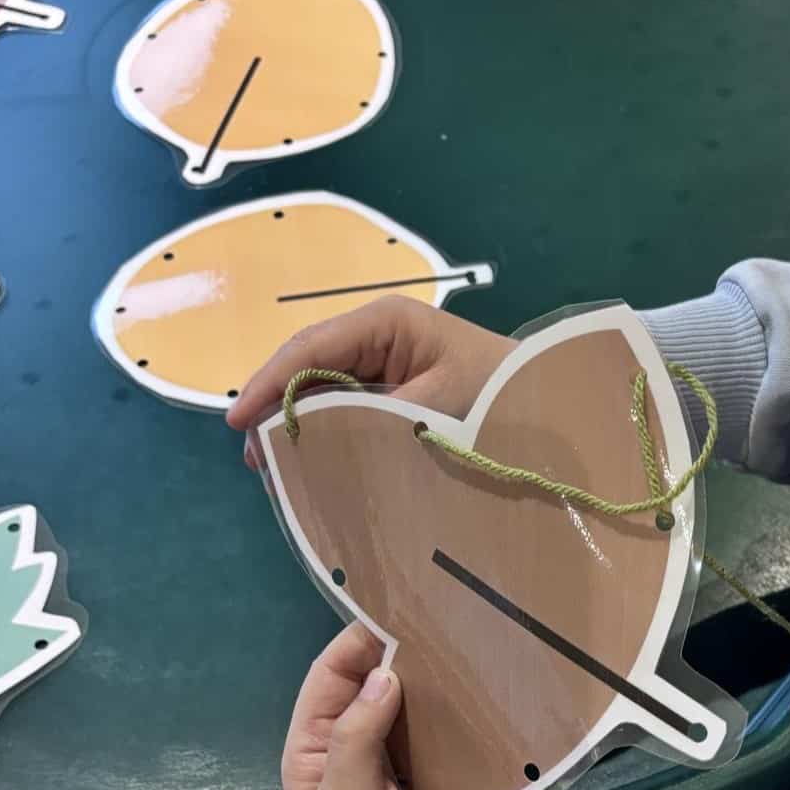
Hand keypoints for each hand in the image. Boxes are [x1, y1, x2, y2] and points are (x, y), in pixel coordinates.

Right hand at [227, 295, 513, 468]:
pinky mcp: (394, 390)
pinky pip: (346, 406)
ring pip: (322, 389)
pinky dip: (324, 432)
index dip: (270, 384)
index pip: (311, 348)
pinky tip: (309, 459)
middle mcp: (377, 336)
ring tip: (272, 466)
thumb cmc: (501, 393)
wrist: (550, 402)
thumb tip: (312, 441)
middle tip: (253, 457)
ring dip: (296, 423)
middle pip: (308, 367)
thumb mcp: (436, 406)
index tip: (239, 424)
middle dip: (276, 407)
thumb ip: (370, 420)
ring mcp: (384, 361)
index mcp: (387, 323)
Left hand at [282, 623, 468, 789]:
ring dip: (436, 678)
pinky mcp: (435, 771)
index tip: (395, 610)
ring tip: (470, 643)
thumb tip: (383, 673)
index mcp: (316, 744)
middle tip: (443, 617)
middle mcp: (355, 742)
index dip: (357, 641)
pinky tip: (485, 687)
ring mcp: (397, 756)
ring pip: (414, 700)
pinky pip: (445, 730)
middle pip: (376, 680)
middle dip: (403, 651)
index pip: (332, 675)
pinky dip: (461, 710)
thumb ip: (359, 734)